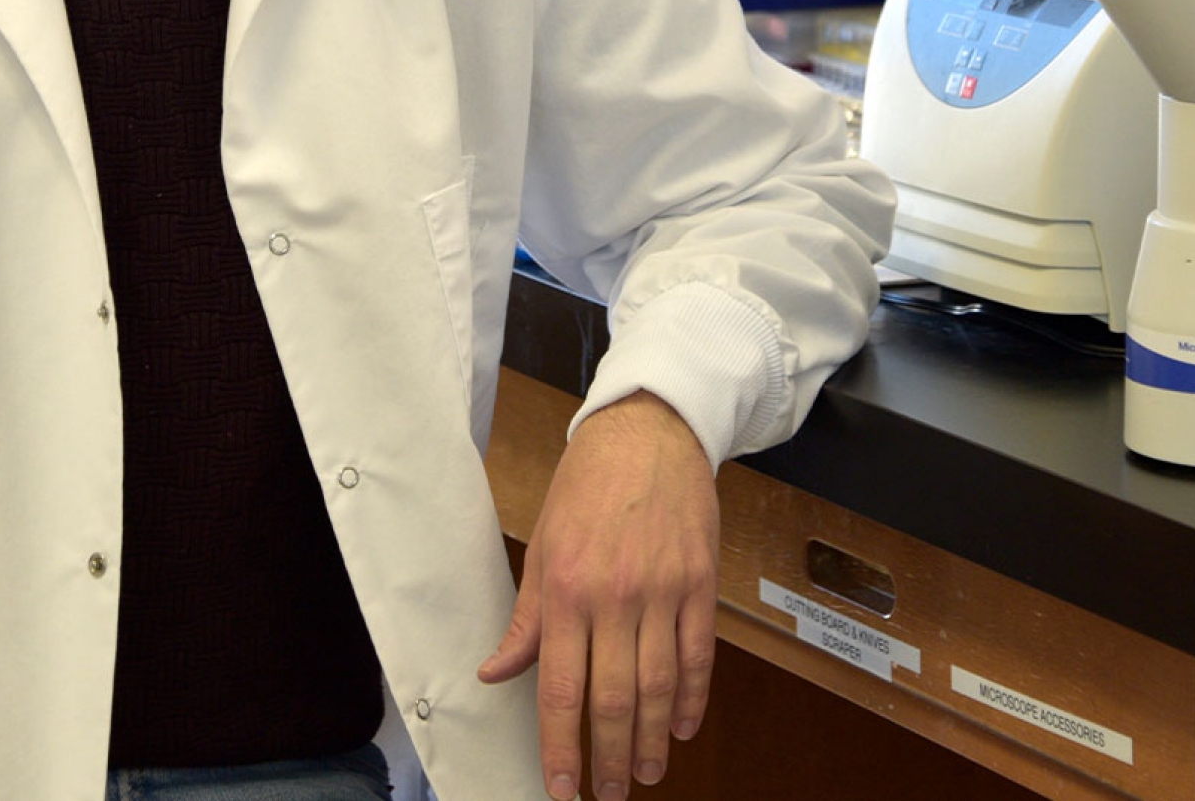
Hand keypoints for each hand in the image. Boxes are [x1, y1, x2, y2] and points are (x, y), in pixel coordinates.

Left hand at [478, 391, 718, 799]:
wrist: (649, 431)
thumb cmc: (588, 484)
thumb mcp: (542, 545)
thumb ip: (526, 618)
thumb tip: (495, 671)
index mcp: (566, 589)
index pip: (559, 687)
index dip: (560, 745)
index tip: (562, 786)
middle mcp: (615, 596)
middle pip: (614, 699)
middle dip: (609, 757)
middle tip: (608, 793)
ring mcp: (663, 591)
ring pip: (659, 687)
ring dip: (652, 740)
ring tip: (645, 773)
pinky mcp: (699, 584)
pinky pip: (698, 655)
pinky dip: (692, 698)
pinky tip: (681, 727)